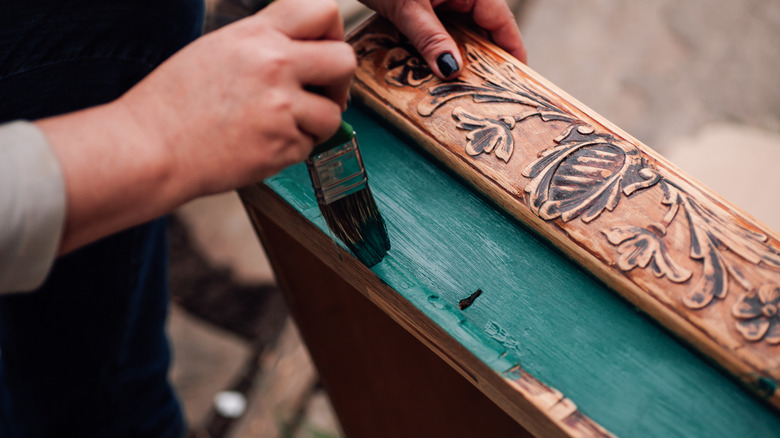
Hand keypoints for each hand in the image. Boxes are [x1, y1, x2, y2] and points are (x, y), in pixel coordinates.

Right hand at [121, 0, 356, 195]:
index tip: (323, 52)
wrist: (150, 148)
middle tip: (321, 94)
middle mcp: (274, 64)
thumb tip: (304, 48)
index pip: (324, 10)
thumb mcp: (217, 48)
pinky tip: (263, 142)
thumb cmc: (174, 103)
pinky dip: (294, 147)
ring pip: (333, 112)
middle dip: (339, 81)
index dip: (332, 33)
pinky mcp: (283, 145)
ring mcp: (281, 107)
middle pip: (345, 60)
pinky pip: (311, 145)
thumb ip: (263, 42)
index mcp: (257, 34)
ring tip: (284, 125)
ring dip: (316, 122)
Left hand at [360, 0, 525, 77]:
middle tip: (485, 94)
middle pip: (483, 30)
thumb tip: (452, 70)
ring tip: (461, 89)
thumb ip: (430, 38)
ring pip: (461, 32)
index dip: (512, 52)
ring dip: (459, 58)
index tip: (518, 80)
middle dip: (484, 61)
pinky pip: (441, 29)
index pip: (502, 22)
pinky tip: (436, 70)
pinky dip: (440, 49)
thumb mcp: (407, 8)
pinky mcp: (426, 4)